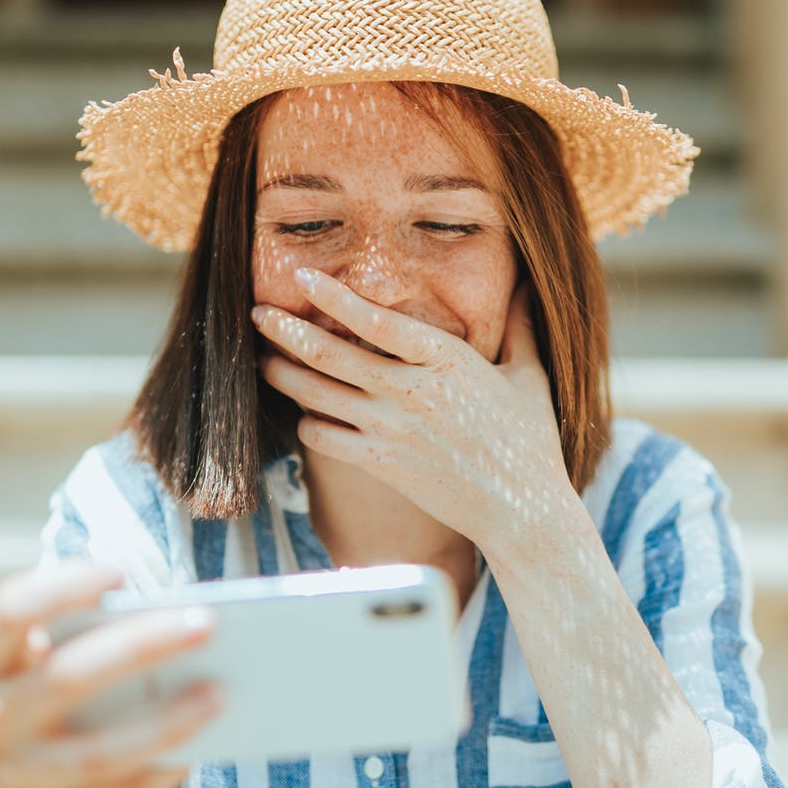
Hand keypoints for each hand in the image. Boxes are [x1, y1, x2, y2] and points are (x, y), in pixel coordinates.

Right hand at [0, 559, 222, 787]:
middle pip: (67, 677)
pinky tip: (196, 752)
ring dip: (164, 724)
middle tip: (207, 623)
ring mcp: (13, 770)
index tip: (120, 574)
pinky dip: (156, 772)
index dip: (62, 588)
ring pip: (96, 751)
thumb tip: (171, 618)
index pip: (10, 611)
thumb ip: (78, 632)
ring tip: (219, 694)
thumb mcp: (33, 657)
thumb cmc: (39, 689)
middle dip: (141, 647)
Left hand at [251, 266, 581, 554]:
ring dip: (282, 374)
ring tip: (262, 359)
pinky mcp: (381, 465)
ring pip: (317, 394)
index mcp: (446, 360)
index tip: (303, 277)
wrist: (521, 510)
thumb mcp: (529, 376)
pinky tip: (302, 413)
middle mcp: (410, 392)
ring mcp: (391, 431)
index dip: (335, 296)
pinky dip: (306, 423)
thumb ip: (519, 327)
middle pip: (330, 353)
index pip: (377, 320)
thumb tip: (524, 286)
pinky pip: (324, 439)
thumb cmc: (529, 440)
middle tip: (257, 312)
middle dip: (285, 330)